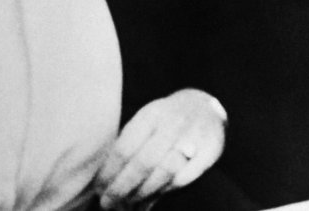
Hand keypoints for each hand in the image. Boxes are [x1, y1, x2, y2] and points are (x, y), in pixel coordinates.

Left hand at [96, 88, 226, 208]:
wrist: (205, 107)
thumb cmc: (166, 119)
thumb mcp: (146, 120)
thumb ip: (128, 144)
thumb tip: (104, 177)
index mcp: (152, 114)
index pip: (126, 146)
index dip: (110, 171)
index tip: (99, 188)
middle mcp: (173, 123)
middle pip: (143, 163)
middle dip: (122, 187)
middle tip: (107, 203)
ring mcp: (193, 137)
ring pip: (163, 174)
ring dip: (141, 193)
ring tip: (126, 205)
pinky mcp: (209, 152)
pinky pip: (182, 179)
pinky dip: (163, 192)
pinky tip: (149, 199)